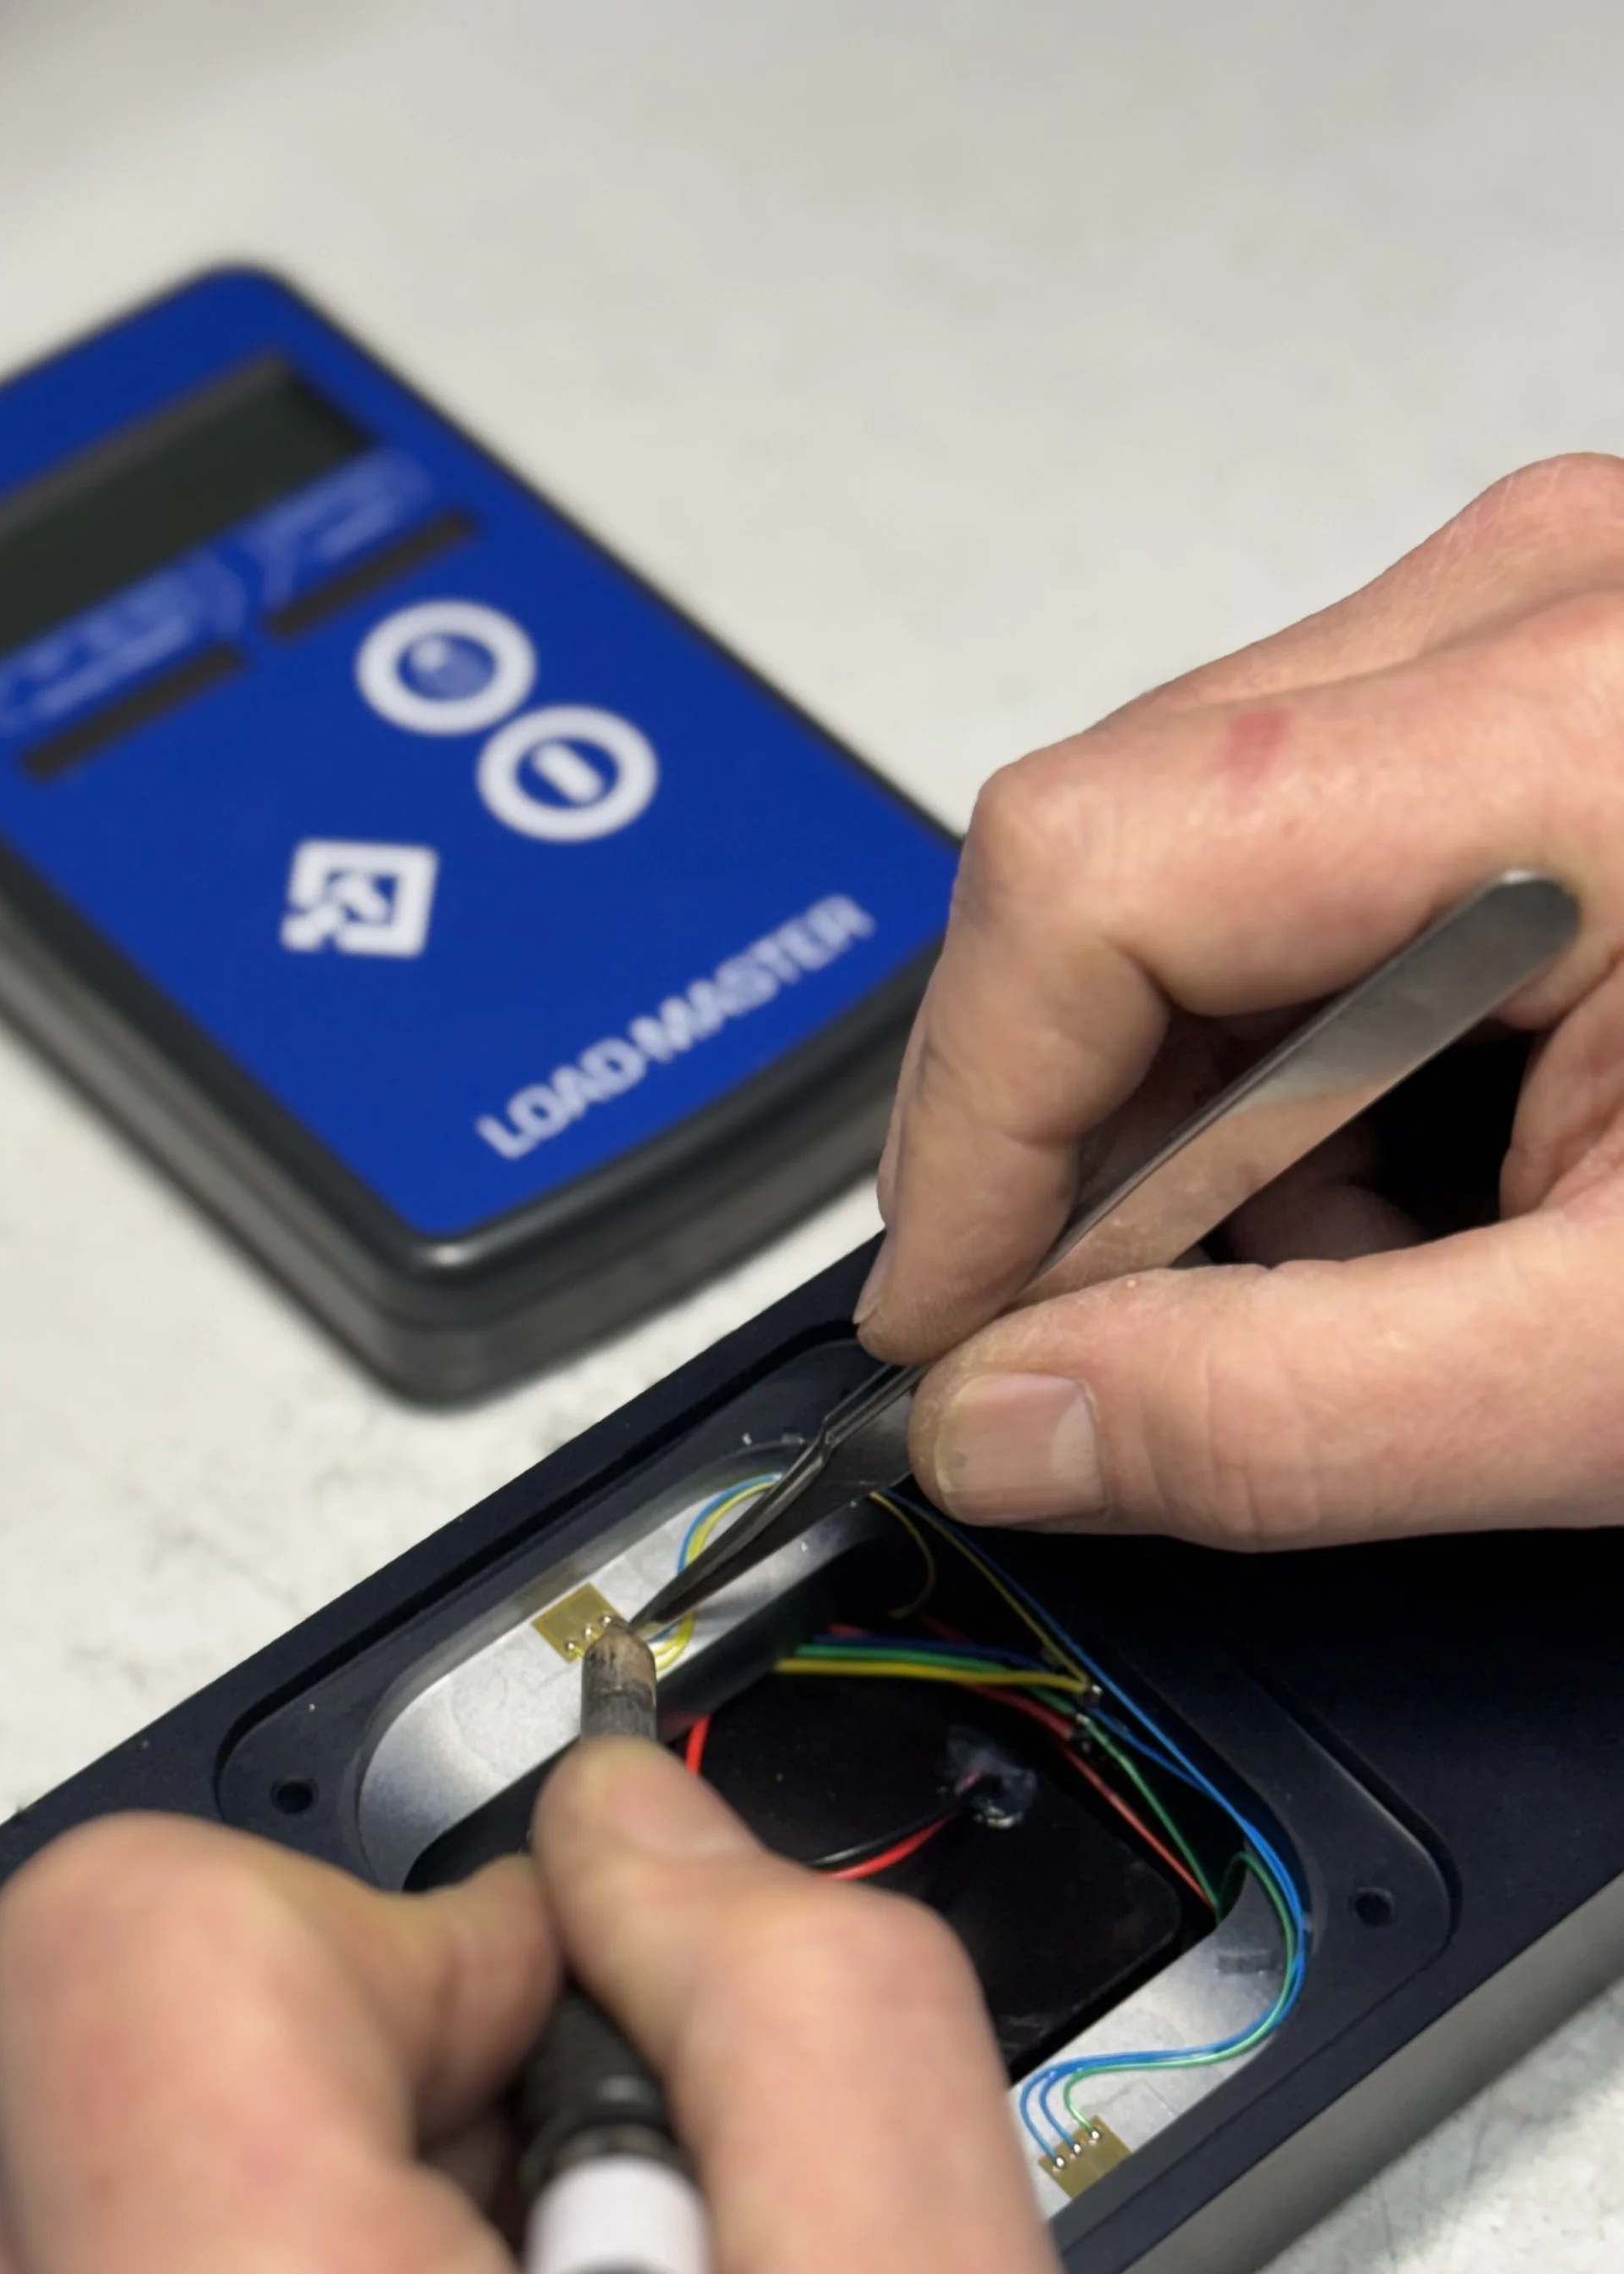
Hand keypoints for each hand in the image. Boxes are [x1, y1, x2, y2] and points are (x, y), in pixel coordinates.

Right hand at [863, 452, 1623, 1544]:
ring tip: (1390, 1246)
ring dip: (1216, 1099)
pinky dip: (1316, 1039)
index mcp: (1561, 733)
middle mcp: (1529, 611)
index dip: (966, 1132)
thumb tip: (1013, 1423)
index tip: (952, 1330)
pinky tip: (1441, 1152)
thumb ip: (1288, 1414)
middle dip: (1101, 1136)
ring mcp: (1546, 625)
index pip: (1080, 882)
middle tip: (1168, 1334)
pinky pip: (1308, 847)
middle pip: (1110, 857)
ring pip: (1191, 858)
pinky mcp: (1561, 682)